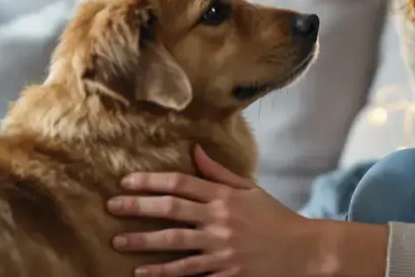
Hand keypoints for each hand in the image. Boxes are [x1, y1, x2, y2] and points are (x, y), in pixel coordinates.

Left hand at [108, 144, 321, 276]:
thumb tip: (194, 150)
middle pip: (171, 211)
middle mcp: (220, 220)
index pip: (181, 184)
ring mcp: (221, 249)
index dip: (151, 181)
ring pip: (175, 244)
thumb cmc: (275, 218)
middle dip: (138, 208)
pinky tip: (143, 274)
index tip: (126, 181)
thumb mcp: (250, 190)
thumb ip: (219, 172)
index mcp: (224, 197)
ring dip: (144, 243)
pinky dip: (165, 275)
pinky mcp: (226, 274)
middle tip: (111, 206)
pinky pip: (190, 275)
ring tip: (118, 241)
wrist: (303, 251)